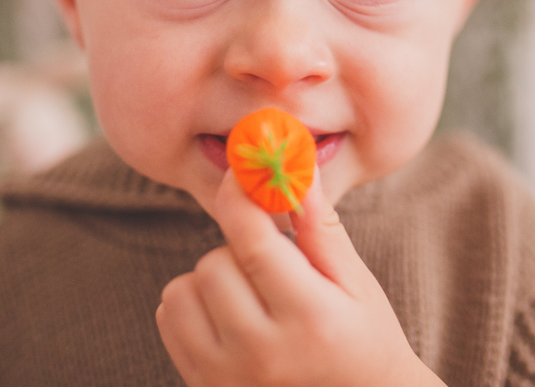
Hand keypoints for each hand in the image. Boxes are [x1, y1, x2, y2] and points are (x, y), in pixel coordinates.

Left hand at [156, 168, 444, 386]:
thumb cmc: (365, 340)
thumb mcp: (357, 284)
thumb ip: (320, 228)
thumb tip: (294, 168)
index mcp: (310, 319)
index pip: (253, 242)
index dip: (239, 197)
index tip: (241, 175)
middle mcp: (262, 354)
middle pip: (213, 264)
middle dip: (239, 250)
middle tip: (273, 267)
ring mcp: (227, 378)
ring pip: (182, 291)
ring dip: (210, 280)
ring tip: (250, 295)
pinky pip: (169, 321)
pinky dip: (191, 307)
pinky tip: (229, 317)